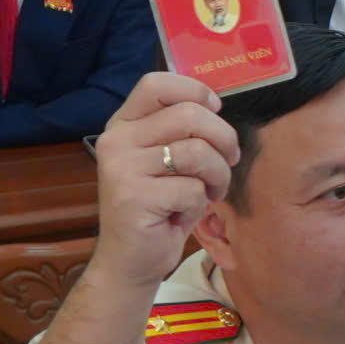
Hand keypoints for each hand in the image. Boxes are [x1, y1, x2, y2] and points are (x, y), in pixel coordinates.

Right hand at [87, 73, 240, 290]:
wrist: (130, 260)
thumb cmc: (159, 206)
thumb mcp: (166, 159)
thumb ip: (180, 130)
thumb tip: (216, 104)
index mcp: (123, 125)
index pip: (157, 83)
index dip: (195, 91)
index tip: (215, 111)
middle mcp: (116, 141)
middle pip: (189, 115)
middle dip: (224, 139)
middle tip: (228, 161)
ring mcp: (121, 169)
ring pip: (197, 152)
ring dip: (218, 176)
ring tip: (208, 192)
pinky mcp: (133, 198)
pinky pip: (193, 189)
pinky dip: (199, 204)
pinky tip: (181, 214)